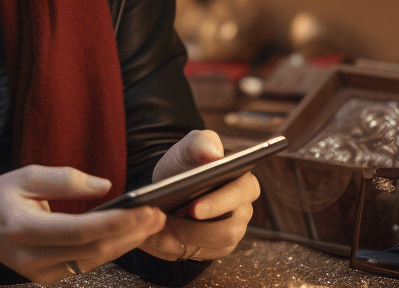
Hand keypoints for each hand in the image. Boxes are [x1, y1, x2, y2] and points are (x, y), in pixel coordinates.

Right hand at [0, 164, 166, 283]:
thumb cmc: (0, 196)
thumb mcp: (26, 175)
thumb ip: (66, 179)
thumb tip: (106, 186)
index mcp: (23, 228)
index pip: (77, 230)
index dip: (113, 222)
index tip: (143, 210)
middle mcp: (32, 258)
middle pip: (91, 250)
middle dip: (129, 233)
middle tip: (158, 215)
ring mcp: (40, 274)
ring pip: (93, 261)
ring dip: (125, 243)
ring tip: (151, 223)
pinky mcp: (47, 279)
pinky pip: (85, 264)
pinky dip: (108, 248)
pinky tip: (128, 233)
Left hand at [139, 130, 259, 263]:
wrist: (173, 180)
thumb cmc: (187, 160)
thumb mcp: (190, 146)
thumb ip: (202, 142)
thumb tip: (213, 153)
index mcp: (244, 183)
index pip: (240, 194)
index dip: (218, 203)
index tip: (192, 207)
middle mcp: (242, 211)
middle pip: (228, 230)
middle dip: (195, 229)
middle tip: (166, 222)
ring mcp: (231, 232)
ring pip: (211, 247)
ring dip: (181, 239)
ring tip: (155, 229)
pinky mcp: (216, 248)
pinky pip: (198, 254)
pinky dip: (174, 246)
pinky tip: (154, 236)